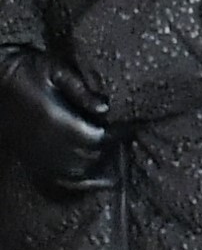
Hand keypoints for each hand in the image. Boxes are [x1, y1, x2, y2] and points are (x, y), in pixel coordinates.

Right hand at [0, 48, 110, 194]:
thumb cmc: (24, 69)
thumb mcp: (53, 69)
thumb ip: (79, 88)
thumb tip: (104, 107)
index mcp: (53, 118)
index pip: (95, 137)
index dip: (115, 135)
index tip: (130, 128)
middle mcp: (44, 140)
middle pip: (88, 156)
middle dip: (109, 149)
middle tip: (124, 140)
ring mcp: (35, 150)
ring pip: (74, 170)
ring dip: (96, 165)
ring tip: (114, 156)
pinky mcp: (29, 156)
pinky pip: (57, 177)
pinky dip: (78, 180)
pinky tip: (96, 178)